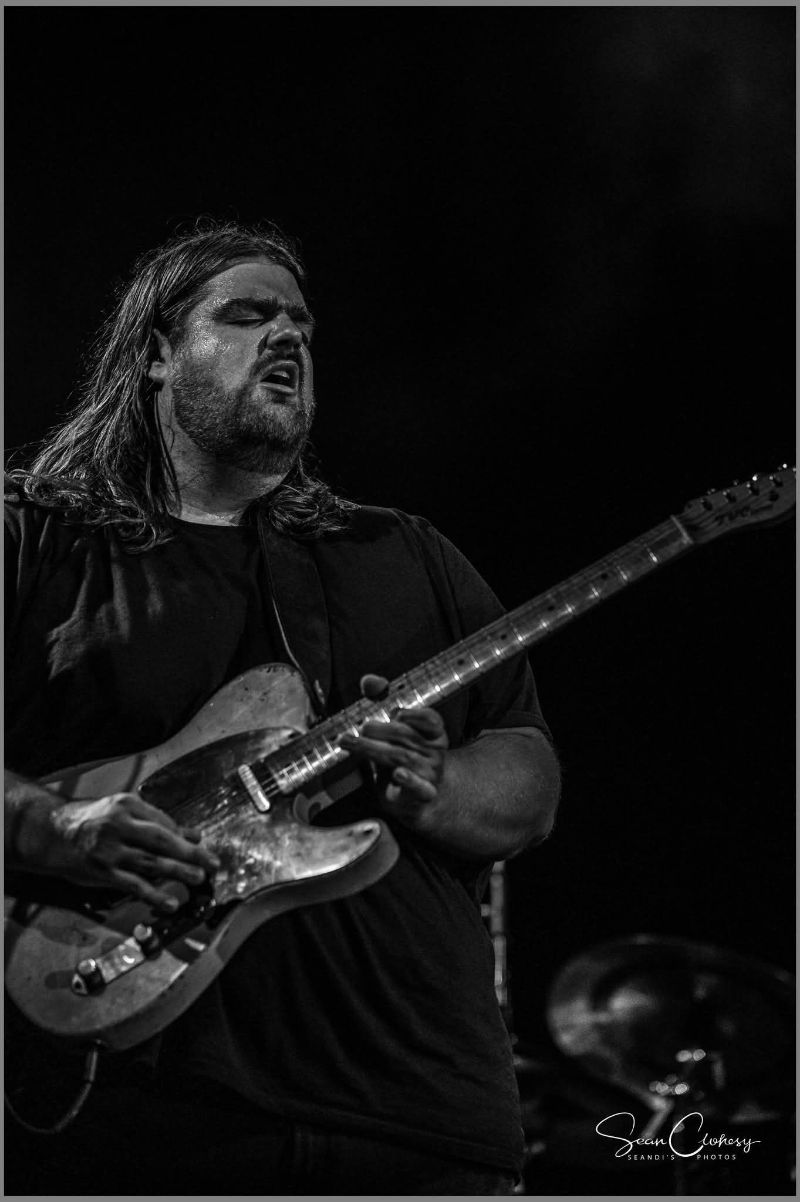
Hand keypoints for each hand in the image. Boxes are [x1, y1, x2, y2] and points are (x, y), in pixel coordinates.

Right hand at [43, 793, 219, 911]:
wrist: (50, 833)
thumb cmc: (91, 821)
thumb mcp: (123, 814)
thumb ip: (157, 823)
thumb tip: (194, 834)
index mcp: (127, 805)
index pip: (164, 821)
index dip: (183, 837)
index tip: (200, 847)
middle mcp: (119, 824)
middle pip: (163, 840)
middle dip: (191, 852)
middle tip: (213, 863)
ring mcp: (109, 849)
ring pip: (151, 862)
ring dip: (178, 871)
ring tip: (199, 879)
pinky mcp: (102, 871)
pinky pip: (133, 884)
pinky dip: (153, 894)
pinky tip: (169, 901)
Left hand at [339, 674, 448, 825]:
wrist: (417, 799)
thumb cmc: (404, 759)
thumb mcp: (395, 734)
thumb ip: (382, 707)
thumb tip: (368, 680)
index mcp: (433, 734)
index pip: (430, 720)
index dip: (413, 714)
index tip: (395, 712)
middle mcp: (434, 752)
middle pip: (407, 737)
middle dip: (381, 730)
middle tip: (361, 728)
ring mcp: (431, 773)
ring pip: (402, 758)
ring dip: (373, 749)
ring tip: (352, 742)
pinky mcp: (423, 794)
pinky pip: (419, 788)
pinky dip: (409, 780)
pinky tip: (398, 774)